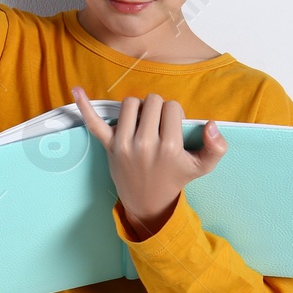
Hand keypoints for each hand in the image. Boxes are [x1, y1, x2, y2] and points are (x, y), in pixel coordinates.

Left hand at [72, 85, 226, 239]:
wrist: (148, 202)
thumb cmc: (175, 178)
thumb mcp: (202, 167)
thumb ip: (216, 147)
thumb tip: (213, 124)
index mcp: (169, 147)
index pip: (172, 107)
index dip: (175, 114)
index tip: (174, 128)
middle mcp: (145, 144)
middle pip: (152, 101)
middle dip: (158, 109)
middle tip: (159, 127)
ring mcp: (124, 144)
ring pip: (130, 103)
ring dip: (138, 109)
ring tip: (143, 124)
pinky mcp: (109, 146)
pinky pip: (94, 123)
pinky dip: (84, 106)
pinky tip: (76, 90)